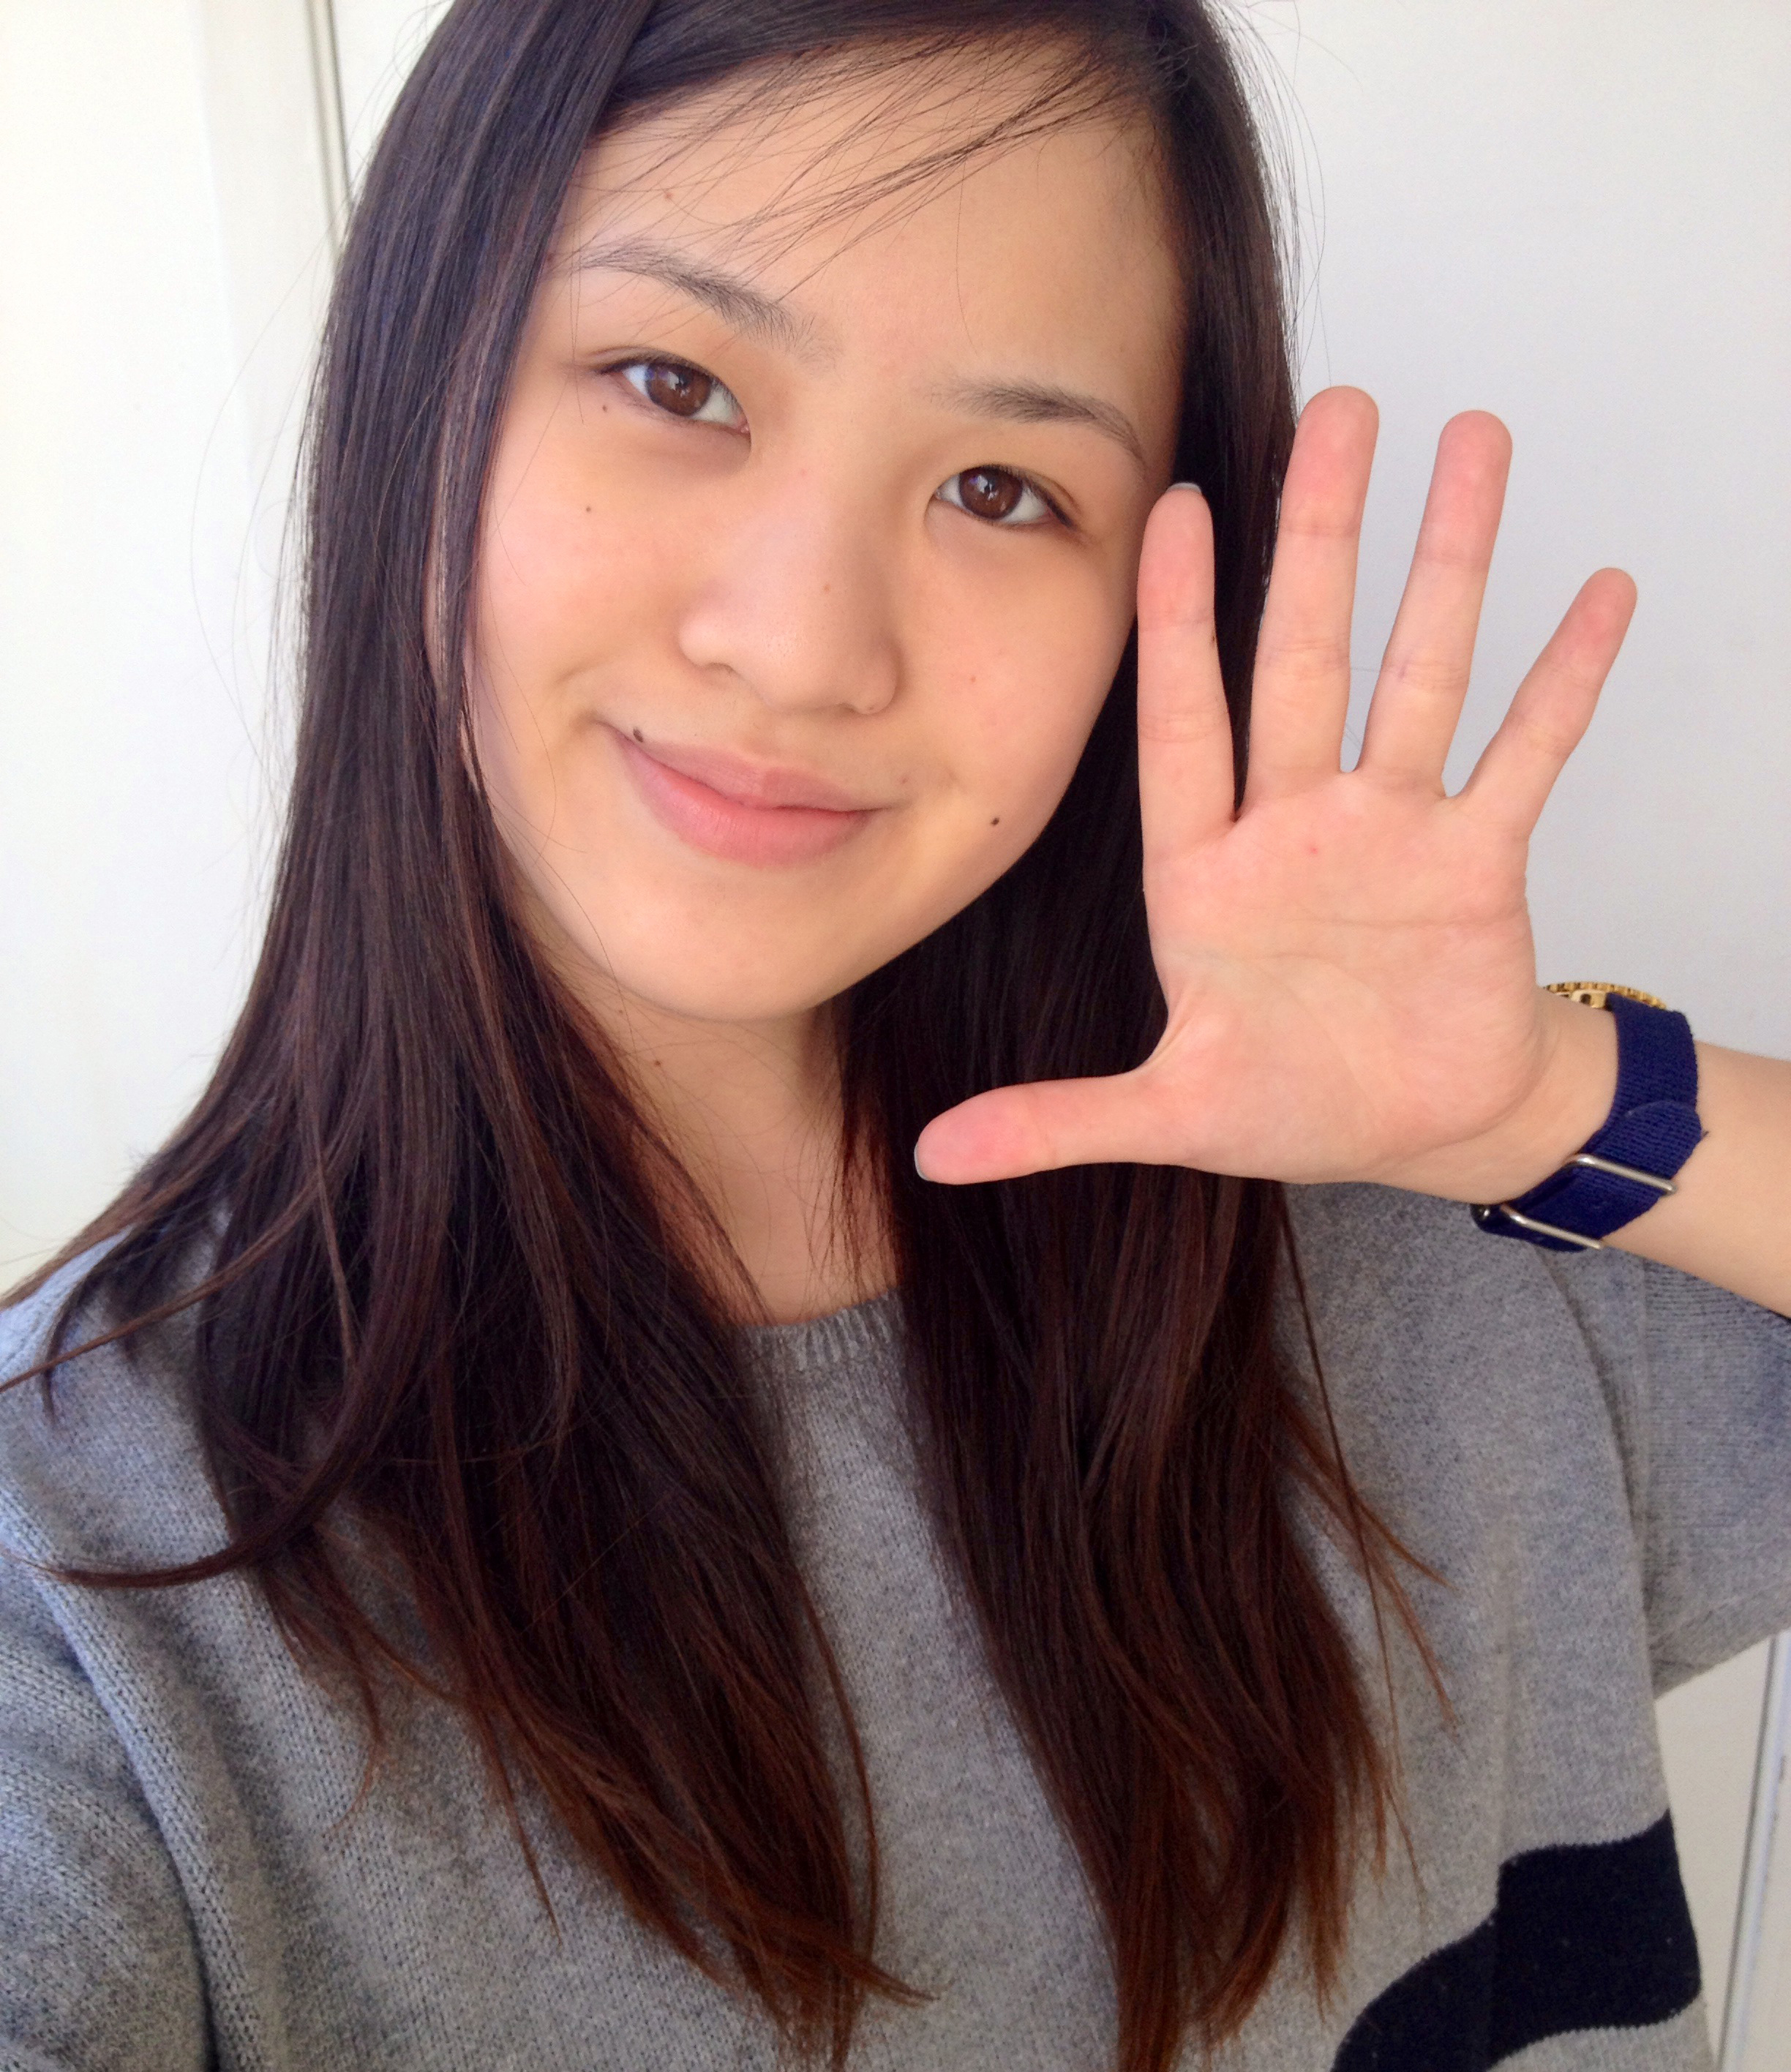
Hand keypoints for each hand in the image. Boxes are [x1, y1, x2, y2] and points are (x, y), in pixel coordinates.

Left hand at [914, 387, 1638, 1200]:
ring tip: (1477, 442)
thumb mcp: (1169, 1118)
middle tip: (1339, 410)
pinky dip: (1563, 681)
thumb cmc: (1290, 1106)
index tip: (1170, 504)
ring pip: (1423, 673)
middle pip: (1305, 656)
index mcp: (1205, 871)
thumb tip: (935, 1161)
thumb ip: (1057, 1123)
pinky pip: (1527, 755)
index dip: (1175, 617)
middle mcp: (1297, 823)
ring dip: (1452, 565)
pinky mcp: (1480, 860)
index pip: (1184, 718)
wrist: (1417, 1128)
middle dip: (1319, 536)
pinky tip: (1599, 591)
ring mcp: (1394, 830)